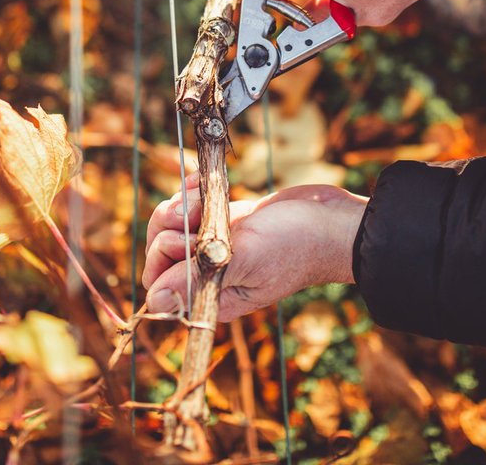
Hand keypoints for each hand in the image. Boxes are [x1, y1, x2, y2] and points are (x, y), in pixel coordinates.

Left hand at [143, 175, 368, 321]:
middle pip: (160, 252)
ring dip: (181, 205)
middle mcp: (209, 275)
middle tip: (198, 212)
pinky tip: (202, 182)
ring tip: (205, 197)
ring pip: (171, 226)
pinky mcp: (225, 222)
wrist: (332, 221)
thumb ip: (196, 278)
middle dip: (170, 225)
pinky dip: (190, 192)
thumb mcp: (246, 259)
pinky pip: (189, 209)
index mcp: (211, 296)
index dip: (163, 257)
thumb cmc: (297, 244)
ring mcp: (216, 246)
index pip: (159, 283)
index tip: (188, 238)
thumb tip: (153, 304)